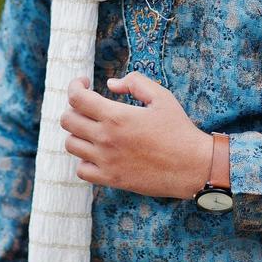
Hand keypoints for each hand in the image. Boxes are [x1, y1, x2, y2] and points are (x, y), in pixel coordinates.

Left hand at [59, 71, 212, 199]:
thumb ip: (135, 82)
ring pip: (70, 144)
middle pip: (68, 120)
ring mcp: (106, 161)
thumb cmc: (178, 129)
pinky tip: (97, 152)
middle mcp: (106, 139)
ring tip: (92, 128)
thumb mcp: (161, 97)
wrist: (193, 166)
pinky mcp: (111, 179)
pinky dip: (84, 159)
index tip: (84, 83)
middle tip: (89, 106)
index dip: (75, 86)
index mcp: (116, 116)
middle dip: (74, 108)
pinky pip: (81, 170)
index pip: (76, 98)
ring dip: (77, 133)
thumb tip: (111, 84)